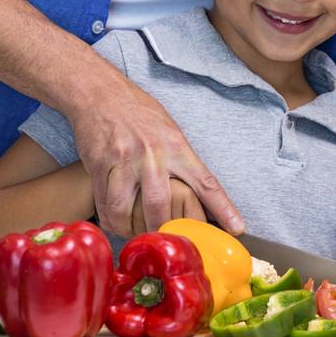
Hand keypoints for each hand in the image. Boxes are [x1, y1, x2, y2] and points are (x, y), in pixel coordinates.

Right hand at [71, 73, 242, 236]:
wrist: (100, 94)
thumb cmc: (139, 112)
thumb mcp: (169, 130)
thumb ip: (181, 160)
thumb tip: (198, 192)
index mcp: (176, 145)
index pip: (205, 181)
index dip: (222, 208)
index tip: (237, 228)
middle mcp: (151, 154)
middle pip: (160, 206)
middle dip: (163, 230)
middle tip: (167, 242)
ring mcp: (123, 161)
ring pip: (127, 211)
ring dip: (132, 229)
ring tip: (138, 234)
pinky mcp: (98, 167)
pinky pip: (104, 205)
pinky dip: (112, 220)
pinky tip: (117, 222)